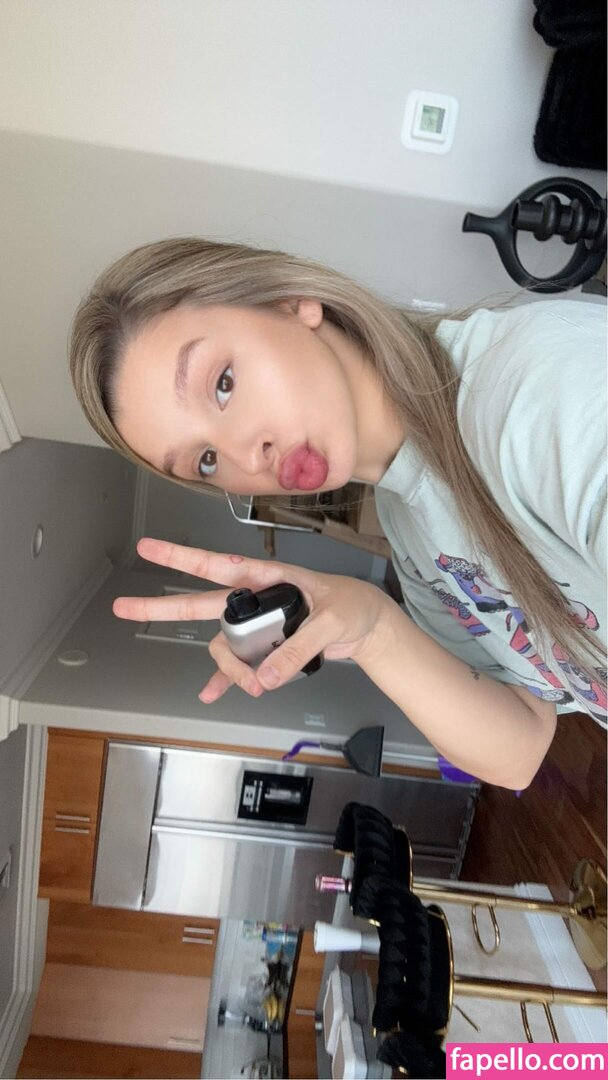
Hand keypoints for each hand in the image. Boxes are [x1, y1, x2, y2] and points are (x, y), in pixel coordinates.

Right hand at [113, 537, 396, 701]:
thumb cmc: (352, 606)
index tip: (149, 549)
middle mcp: (255, 599)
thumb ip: (298, 648)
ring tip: (254, 686)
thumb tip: (266, 677)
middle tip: (124, 606)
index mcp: (268, 578)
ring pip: (223, 645)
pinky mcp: (265, 648)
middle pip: (201, 603)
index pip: (219, 566)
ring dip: (230, 669)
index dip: (182, 558)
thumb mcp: (331, 621)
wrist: (367, 624)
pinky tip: (210, 693)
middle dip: (163, 605)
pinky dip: (223, 681)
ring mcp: (257, 625)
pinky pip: (236, 666)